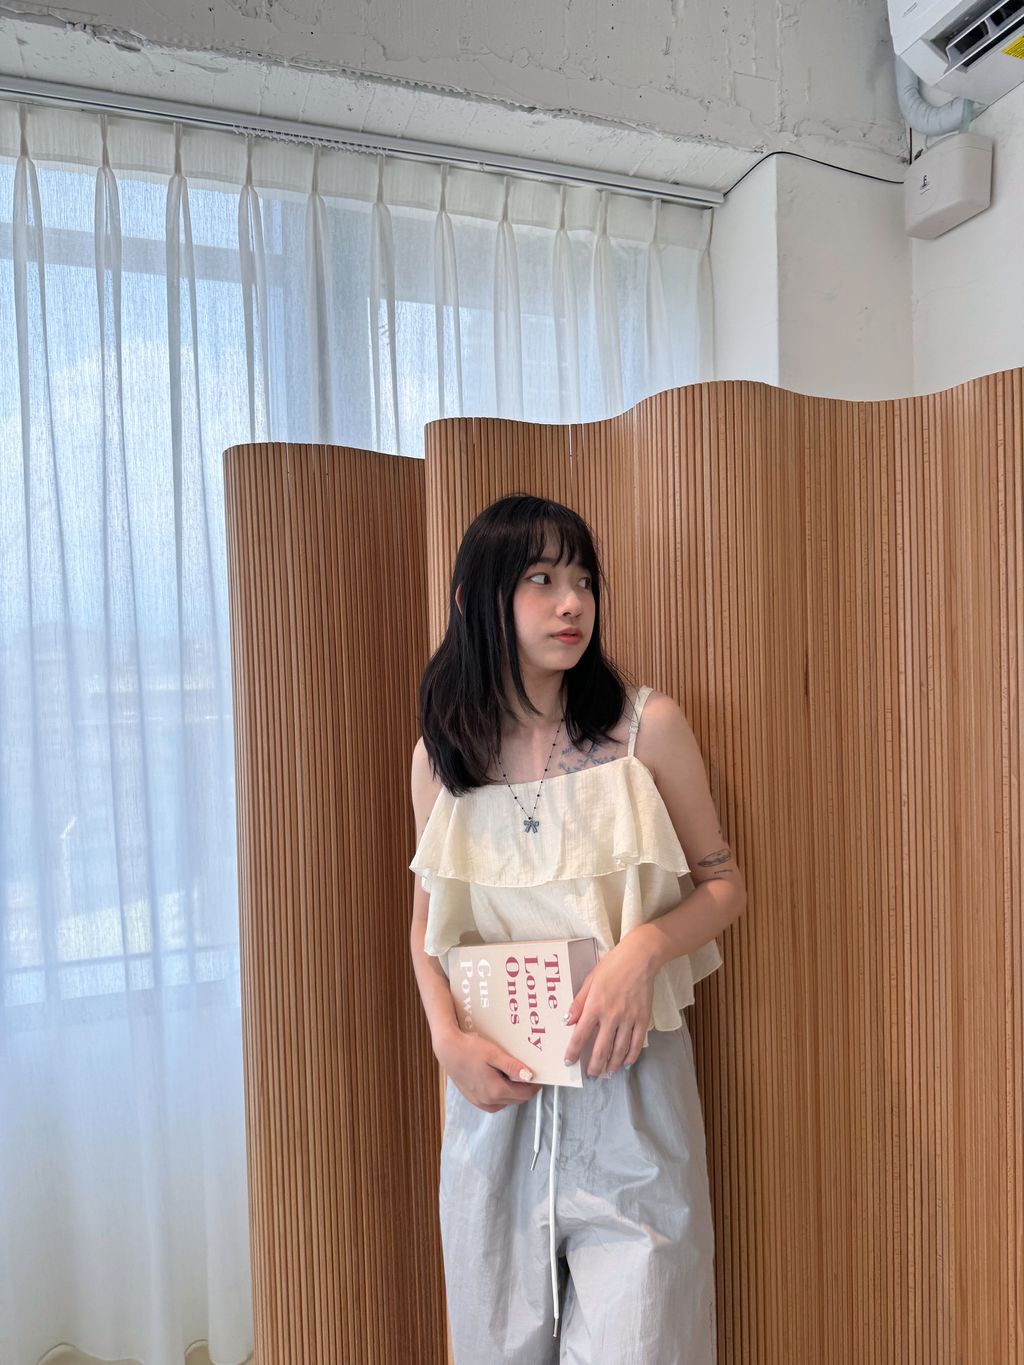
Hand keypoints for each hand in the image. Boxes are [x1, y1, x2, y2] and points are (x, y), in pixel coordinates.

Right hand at [434, 1028, 541, 1112]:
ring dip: (513, 1091)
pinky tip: (498, 1079)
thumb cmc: (470, 1049)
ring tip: (510, 1073)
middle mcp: (489, 1101)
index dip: (535, 1085)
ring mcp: (480, 1102)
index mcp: (496, 1091)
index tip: (539, 1075)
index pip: (525, 1094)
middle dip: (524, 1088)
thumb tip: (530, 1076)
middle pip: (516, 1099)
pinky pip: (495, 1102)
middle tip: (526, 1072)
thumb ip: (512, 1067)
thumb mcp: (494, 1054)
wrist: (448, 1050)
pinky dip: (501, 1094)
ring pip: (506, 1101)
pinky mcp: (474, 1100)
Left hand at [562, 934, 658, 1077]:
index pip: (580, 1035)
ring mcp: (629, 1019)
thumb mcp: (589, 980)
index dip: (573, 1052)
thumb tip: (568, 1021)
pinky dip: (631, 1056)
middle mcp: (611, 1016)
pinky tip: (626, 1063)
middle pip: (601, 1049)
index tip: (569, 1061)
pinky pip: (637, 1043)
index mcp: (595, 1006)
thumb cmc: (612, 966)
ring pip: (619, 1050)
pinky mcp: (643, 1019)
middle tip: (590, 1074)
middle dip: (594, 1066)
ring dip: (612, 1065)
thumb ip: (579, 1002)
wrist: (640, 958)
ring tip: (606, 1072)